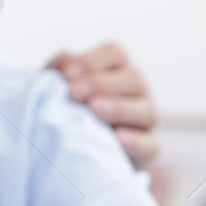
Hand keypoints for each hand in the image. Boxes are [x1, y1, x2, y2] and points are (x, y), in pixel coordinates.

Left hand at [48, 42, 157, 168]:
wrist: (71, 151)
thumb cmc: (64, 111)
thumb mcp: (56, 89)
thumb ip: (59, 70)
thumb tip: (67, 57)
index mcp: (116, 70)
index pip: (116, 54)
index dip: (93, 60)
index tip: (67, 72)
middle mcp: (136, 91)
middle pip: (134, 79)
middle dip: (101, 84)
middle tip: (74, 93)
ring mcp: (145, 120)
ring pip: (146, 110)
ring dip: (119, 108)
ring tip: (94, 110)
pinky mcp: (147, 148)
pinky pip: (150, 144)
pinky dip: (135, 141)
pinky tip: (117, 138)